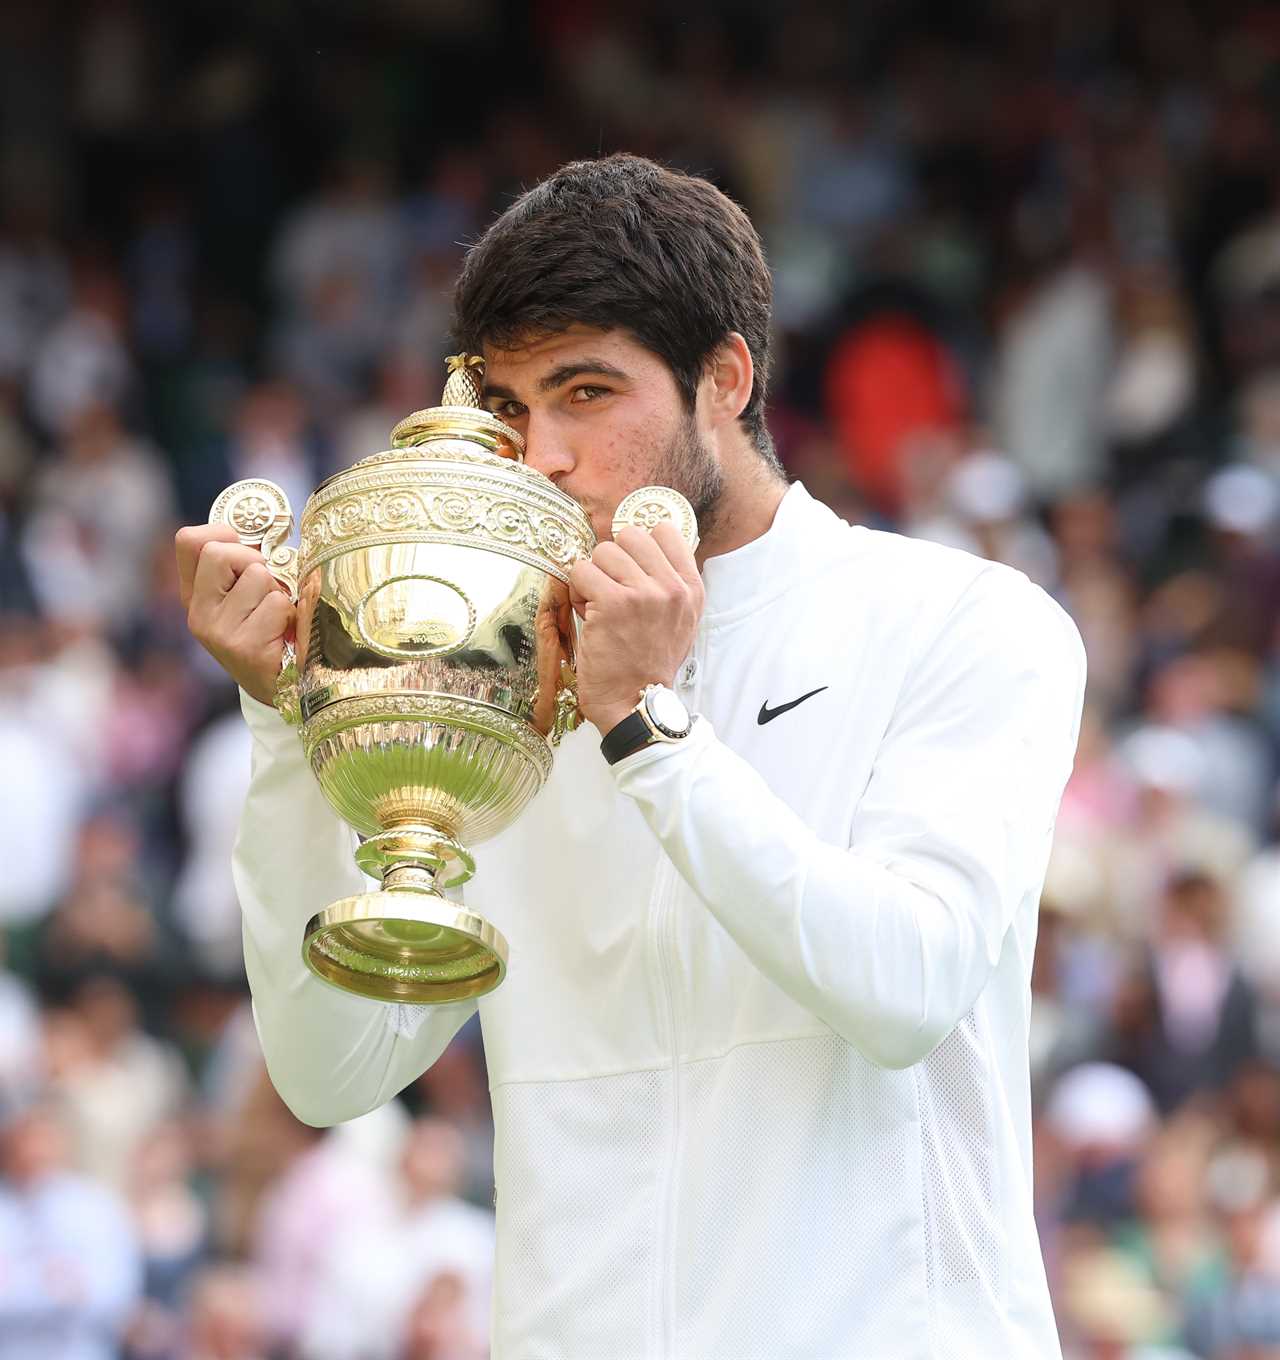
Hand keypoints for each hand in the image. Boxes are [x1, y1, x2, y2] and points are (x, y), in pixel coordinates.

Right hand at [175, 523, 294, 705]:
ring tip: (278, 618)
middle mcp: (198, 613)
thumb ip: (245, 564)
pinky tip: (285, 635)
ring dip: (279, 592)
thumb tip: (264, 527)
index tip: (246, 550)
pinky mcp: (243, 647)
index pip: (189, 541)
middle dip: (255, 561)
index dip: (223, 534)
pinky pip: (277, 604)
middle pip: (219, 552)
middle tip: (269, 588)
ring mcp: (217, 631)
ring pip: (257, 576)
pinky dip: (290, 614)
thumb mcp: (249, 596)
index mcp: (195, 595)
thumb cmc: (271, 631)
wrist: (280, 688)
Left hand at [568, 522, 703, 733]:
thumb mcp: (679, 621)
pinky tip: (587, 614)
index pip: (664, 530)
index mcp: (691, 589)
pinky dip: (577, 591)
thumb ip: (668, 583)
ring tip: (599, 606)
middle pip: (630, 535)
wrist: (635, 702)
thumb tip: (641, 546)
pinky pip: (581, 570)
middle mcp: (672, 587)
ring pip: (603, 552)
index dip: (639, 545)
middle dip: (613, 559)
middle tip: (611, 589)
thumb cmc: (649, 664)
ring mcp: (643, 593)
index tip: (630, 567)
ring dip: (593, 577)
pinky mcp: (612, 602)